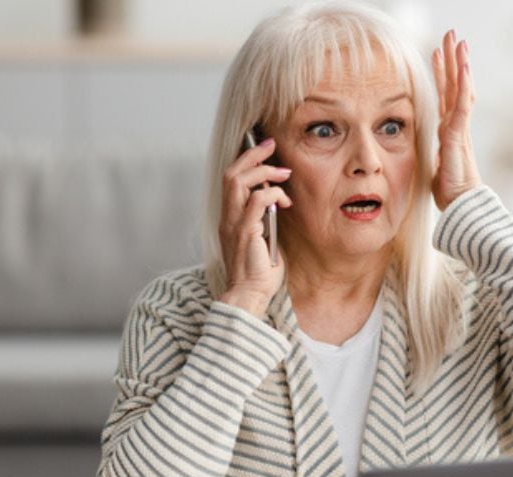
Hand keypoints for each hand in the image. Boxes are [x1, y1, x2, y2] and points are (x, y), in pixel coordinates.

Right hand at [218, 137, 291, 317]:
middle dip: (252, 154)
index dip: (246, 159)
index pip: (231, 179)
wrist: (248, 295)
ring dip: (263, 171)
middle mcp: (227, 217)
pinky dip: (272, 194)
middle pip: (231, 172)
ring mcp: (233, 223)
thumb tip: (278, 201)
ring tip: (283, 173)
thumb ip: (265, 219)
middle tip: (272, 145)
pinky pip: (256, 201)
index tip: (265, 149)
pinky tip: (285, 201)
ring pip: (238, 181)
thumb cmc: (258, 272)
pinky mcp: (245, 231)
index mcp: (230, 217)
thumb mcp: (263, 239)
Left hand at [431, 30, 482, 210]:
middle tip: (452, 36)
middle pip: (454, 85)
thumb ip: (435, 156)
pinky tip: (464, 67)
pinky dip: (463, 86)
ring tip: (459, 42)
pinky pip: (462, 105)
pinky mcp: (459, 135)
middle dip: (452, 60)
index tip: (438, 53)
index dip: (443, 74)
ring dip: (459, 65)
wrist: (463, 206)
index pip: (445, 96)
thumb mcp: (436, 168)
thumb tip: (432, 156)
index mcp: (448, 131)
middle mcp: (455, 125)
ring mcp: (459, 128)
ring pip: (460, 90)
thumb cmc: (451, 193)